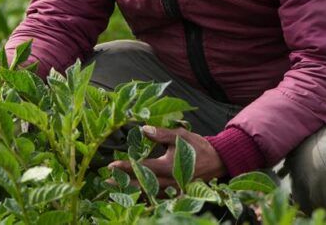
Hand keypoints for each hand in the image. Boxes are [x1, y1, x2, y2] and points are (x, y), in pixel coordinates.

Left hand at [109, 125, 226, 191]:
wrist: (217, 161)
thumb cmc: (197, 146)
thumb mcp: (180, 136)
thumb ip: (161, 133)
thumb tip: (143, 129)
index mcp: (169, 166)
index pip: (143, 167)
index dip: (126, 167)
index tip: (112, 166)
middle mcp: (170, 181)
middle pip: (142, 184)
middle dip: (124, 183)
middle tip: (108, 182)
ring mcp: (174, 190)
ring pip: (149, 193)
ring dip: (132, 191)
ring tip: (116, 189)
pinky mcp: (177, 194)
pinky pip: (158, 197)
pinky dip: (145, 196)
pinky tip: (134, 194)